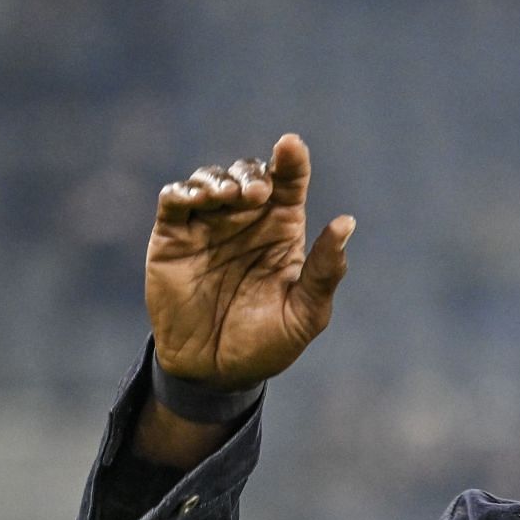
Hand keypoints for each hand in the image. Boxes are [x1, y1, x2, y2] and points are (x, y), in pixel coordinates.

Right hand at [145, 133, 353, 391]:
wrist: (215, 373)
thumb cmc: (267, 344)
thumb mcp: (305, 314)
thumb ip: (324, 272)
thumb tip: (346, 223)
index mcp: (282, 232)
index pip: (289, 183)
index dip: (292, 160)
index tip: (291, 146)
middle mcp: (246, 221)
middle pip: (249, 174)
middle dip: (252, 173)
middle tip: (256, 194)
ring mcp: (208, 226)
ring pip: (211, 179)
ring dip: (220, 179)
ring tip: (228, 197)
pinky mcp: (172, 237)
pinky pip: (174, 199)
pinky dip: (183, 191)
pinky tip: (197, 199)